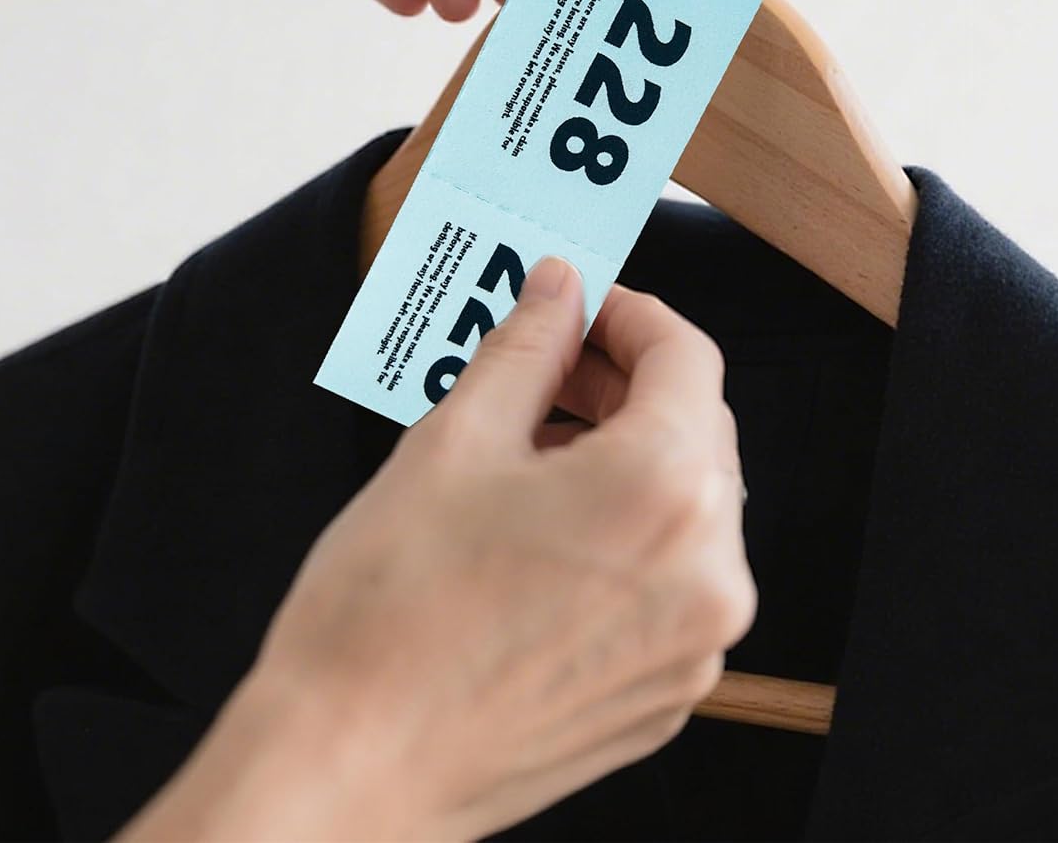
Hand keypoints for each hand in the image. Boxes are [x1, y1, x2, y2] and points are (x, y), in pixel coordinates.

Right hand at [122, 260, 754, 842]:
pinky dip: (628, 535)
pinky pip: (673, 581)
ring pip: (688, 506)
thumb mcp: (454, 439)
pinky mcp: (666, 695)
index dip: (630, 314)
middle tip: (549, 368)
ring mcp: (695, 645)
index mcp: (664, 491)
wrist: (350, 769)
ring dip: (626, 457)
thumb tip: (557, 288)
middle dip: (626, 385)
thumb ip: (526, 345)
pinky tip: (547, 529)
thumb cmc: (391, 613)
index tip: (582, 305)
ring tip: (533, 449)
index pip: (686, 356)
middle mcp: (707, 572)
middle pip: (696, 428)